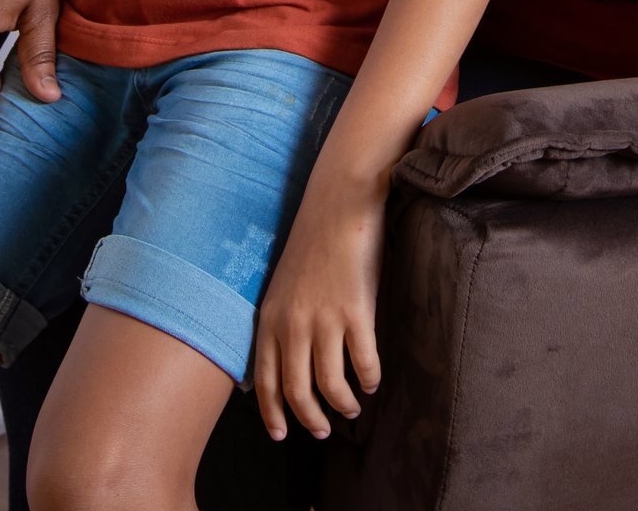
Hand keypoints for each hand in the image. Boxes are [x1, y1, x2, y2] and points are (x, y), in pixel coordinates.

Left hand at [254, 181, 384, 441]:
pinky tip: (373, 380)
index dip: (273, 414)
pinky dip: (369, 378)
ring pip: (330, 385)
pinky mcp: (356, 311)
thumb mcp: (283, 284)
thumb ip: (281, 319)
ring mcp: (324, 319)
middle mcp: (292, 324)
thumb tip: (285, 357)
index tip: (281, 434)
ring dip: (342, 404)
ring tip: (352, 407)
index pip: (265, 381)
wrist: (339, 203)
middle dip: (310, 419)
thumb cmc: (314, 241)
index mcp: (270, 318)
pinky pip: (363, 361)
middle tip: (322, 430)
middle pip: (297, 392)